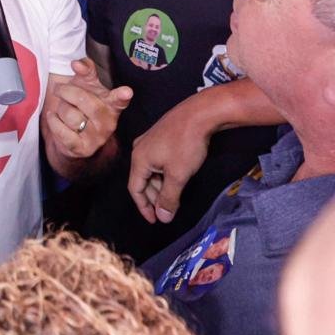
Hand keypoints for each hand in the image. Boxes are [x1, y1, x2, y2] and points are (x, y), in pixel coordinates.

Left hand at [44, 58, 131, 160]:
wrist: (73, 135)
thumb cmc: (82, 104)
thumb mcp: (87, 84)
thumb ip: (86, 70)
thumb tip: (77, 64)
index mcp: (112, 104)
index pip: (119, 99)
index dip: (122, 95)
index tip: (126, 91)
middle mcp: (108, 122)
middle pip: (84, 100)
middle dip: (67, 91)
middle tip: (60, 89)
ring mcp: (97, 138)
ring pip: (70, 115)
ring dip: (60, 108)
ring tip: (63, 109)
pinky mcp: (82, 149)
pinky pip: (62, 131)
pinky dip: (53, 121)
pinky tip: (54, 117)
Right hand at [127, 99, 213, 224]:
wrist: (199, 114)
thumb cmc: (186, 145)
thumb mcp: (178, 175)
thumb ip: (169, 198)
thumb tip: (162, 218)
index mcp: (138, 159)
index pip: (134, 189)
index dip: (144, 208)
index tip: (155, 221)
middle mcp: (139, 149)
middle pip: (141, 180)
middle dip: (153, 198)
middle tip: (167, 210)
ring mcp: (149, 141)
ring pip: (150, 171)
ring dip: (159, 186)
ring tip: (173, 197)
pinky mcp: (160, 136)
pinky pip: (156, 161)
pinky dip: (163, 174)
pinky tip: (175, 178)